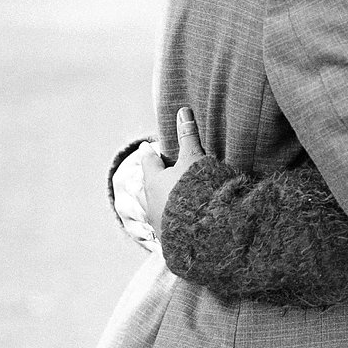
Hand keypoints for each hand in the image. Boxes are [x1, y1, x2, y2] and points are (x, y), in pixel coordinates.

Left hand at [143, 107, 204, 237]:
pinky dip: (169, 219)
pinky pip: (166, 224)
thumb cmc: (195, 189)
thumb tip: (182, 110)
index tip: (145, 146)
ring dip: (157, 202)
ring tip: (160, 200)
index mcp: (154, 181)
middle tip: (149, 174)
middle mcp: (151, 202)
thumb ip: (188, 137)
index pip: (148, 162)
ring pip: (153, 207)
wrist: (203, 230)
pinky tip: (175, 221)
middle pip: (146, 187)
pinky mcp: (170, 238)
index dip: (148, 153)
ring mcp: (159, 221)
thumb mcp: (194, 159)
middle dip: (149, 180)